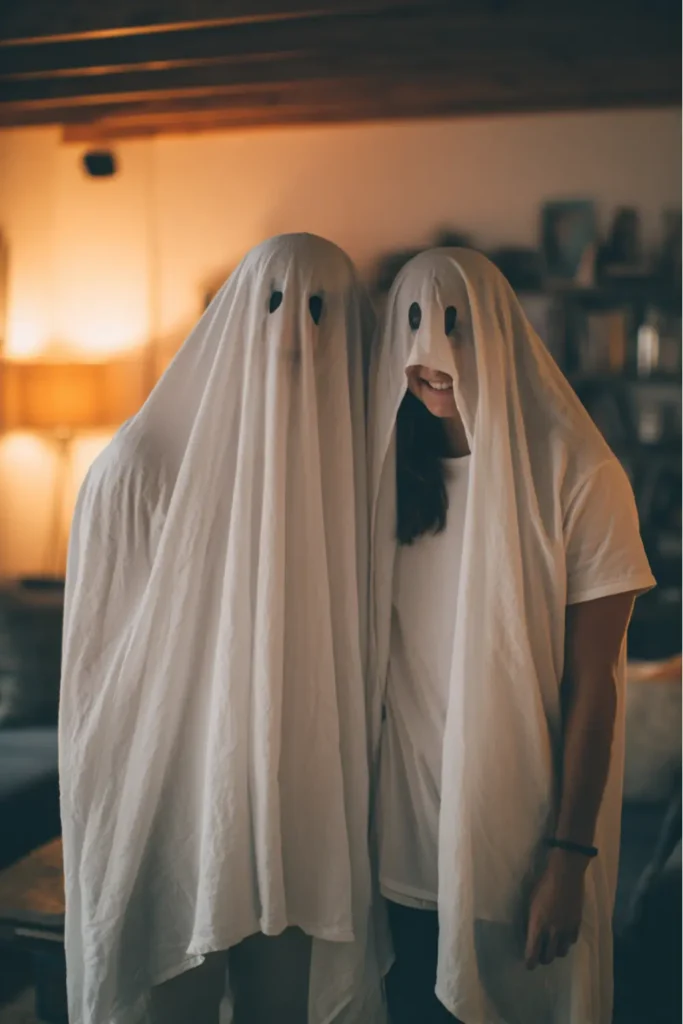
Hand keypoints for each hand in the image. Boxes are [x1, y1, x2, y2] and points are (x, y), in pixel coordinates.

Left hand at [524, 849, 586, 968]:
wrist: (565, 874)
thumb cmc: (542, 884)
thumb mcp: (530, 902)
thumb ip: (530, 920)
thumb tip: (529, 933)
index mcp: (537, 925)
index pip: (532, 952)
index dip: (530, 962)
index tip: (528, 965)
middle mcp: (552, 932)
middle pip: (548, 957)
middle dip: (542, 959)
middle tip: (539, 956)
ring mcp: (566, 929)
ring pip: (562, 952)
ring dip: (555, 952)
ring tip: (552, 947)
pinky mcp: (577, 924)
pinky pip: (572, 941)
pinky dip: (567, 942)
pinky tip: (564, 937)